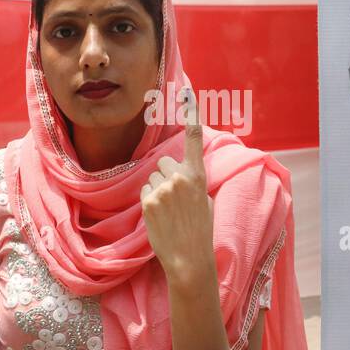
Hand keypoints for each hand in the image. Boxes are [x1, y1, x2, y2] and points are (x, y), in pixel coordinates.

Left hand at [140, 89, 214, 283]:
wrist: (189, 259)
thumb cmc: (200, 230)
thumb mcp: (205, 199)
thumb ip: (193, 179)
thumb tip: (181, 171)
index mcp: (198, 175)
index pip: (194, 137)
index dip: (190, 111)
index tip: (185, 90)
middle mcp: (180, 176)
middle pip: (165, 161)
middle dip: (167, 176)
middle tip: (177, 200)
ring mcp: (162, 188)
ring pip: (153, 176)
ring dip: (158, 190)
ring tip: (169, 212)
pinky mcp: (147, 201)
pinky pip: (145, 191)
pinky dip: (150, 202)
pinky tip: (160, 218)